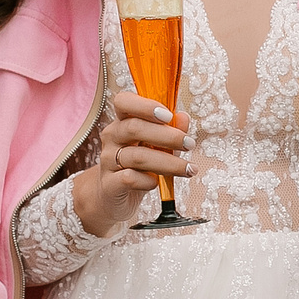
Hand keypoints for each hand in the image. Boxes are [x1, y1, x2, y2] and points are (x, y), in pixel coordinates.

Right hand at [68, 91, 194, 234]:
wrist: (113, 197)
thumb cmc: (138, 166)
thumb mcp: (157, 146)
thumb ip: (170, 131)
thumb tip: (183, 117)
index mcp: (122, 121)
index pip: (123, 101)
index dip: (145, 106)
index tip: (169, 116)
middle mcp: (112, 137)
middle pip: (134, 128)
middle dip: (168, 136)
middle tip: (190, 144)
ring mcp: (108, 160)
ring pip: (137, 156)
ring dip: (168, 162)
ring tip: (189, 169)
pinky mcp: (109, 184)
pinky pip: (130, 178)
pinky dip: (149, 181)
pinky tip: (158, 183)